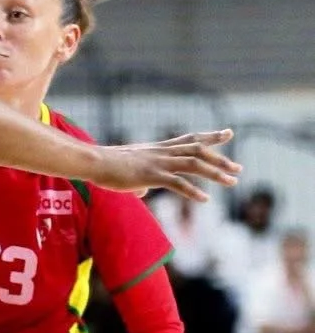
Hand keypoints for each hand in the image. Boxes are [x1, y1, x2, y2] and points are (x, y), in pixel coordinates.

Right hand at [94, 131, 239, 201]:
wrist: (94, 162)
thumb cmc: (108, 167)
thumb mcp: (130, 172)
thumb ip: (142, 180)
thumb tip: (145, 191)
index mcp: (159, 149)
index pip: (190, 139)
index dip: (211, 136)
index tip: (228, 133)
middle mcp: (163, 152)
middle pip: (199, 150)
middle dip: (221, 159)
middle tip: (239, 169)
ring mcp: (158, 163)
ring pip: (193, 164)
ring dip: (215, 172)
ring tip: (233, 182)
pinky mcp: (151, 175)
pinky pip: (177, 183)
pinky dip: (193, 191)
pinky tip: (205, 200)